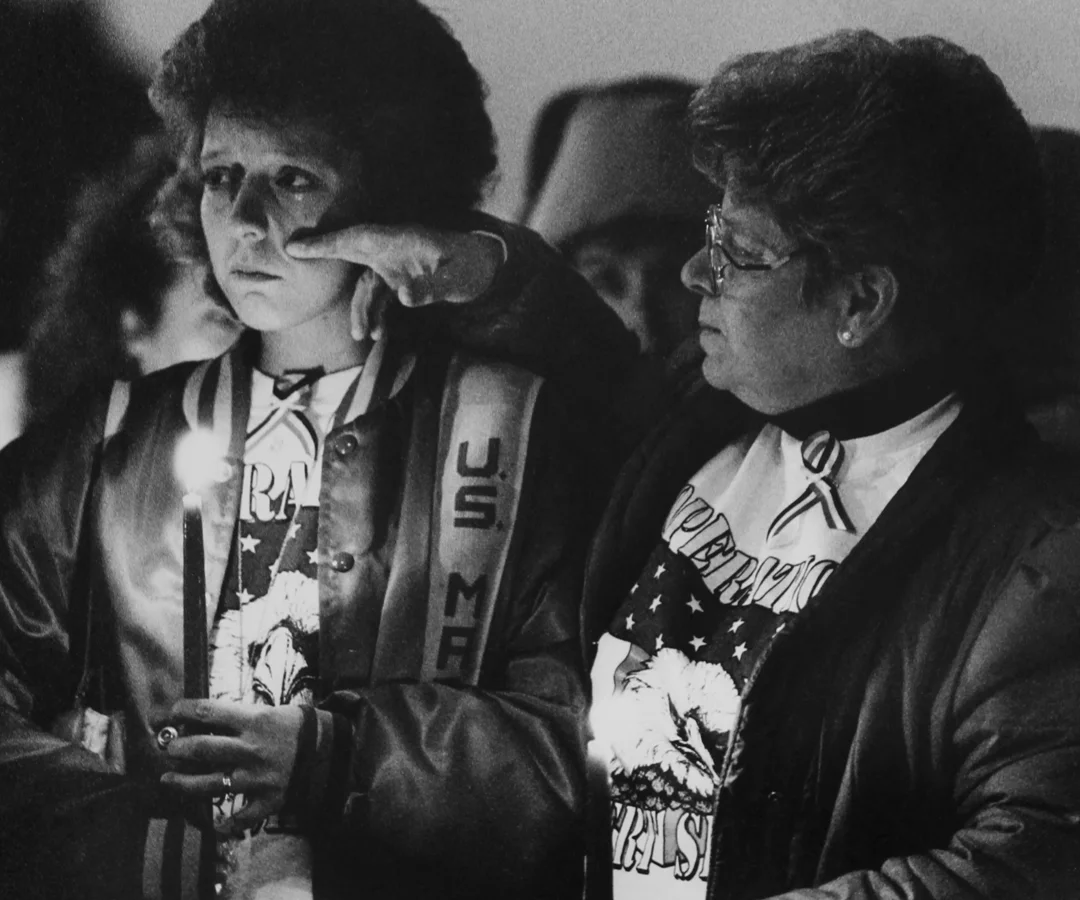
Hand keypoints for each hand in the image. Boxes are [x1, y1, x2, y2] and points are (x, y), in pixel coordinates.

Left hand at [158, 700, 304, 827]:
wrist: (330, 750)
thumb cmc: (297, 727)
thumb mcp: (271, 712)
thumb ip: (241, 718)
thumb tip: (204, 720)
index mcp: (254, 721)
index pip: (209, 712)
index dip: (185, 710)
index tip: (173, 711)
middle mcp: (252, 749)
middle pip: (202, 748)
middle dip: (178, 748)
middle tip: (169, 748)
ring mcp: (258, 778)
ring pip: (210, 785)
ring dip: (184, 782)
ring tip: (168, 779)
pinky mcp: (268, 800)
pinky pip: (241, 817)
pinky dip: (226, 824)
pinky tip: (214, 825)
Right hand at [286, 224, 502, 340]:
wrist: (487, 266)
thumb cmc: (473, 265)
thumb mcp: (458, 277)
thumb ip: (432, 287)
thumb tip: (403, 298)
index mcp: (401, 241)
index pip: (357, 238)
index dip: (326, 242)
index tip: (297, 245)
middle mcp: (392, 250)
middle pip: (352, 255)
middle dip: (328, 263)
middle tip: (298, 265)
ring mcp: (394, 265)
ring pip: (367, 285)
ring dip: (362, 310)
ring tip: (364, 336)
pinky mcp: (399, 280)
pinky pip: (379, 296)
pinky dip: (376, 314)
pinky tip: (379, 334)